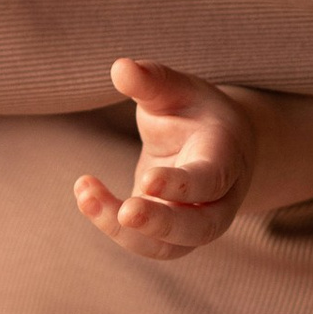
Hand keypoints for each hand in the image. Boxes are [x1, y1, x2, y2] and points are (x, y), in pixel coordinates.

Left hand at [73, 59, 262, 261]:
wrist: (215, 143)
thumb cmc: (193, 110)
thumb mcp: (177, 89)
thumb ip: (152, 80)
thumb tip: (120, 67)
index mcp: (225, 158)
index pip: (209, 180)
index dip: (181, 184)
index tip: (147, 180)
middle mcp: (218, 200)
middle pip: (199, 228)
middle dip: (161, 224)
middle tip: (125, 212)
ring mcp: (195, 223)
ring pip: (168, 246)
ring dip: (124, 231)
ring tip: (87, 193)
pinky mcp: (169, 235)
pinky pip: (145, 243)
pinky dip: (113, 225)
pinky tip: (87, 193)